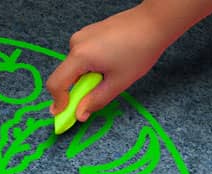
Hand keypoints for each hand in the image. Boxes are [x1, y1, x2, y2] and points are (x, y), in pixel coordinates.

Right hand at [46, 4, 164, 121]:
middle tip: (94, 96)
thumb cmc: (140, 49)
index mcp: (80, 56)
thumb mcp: (118, 83)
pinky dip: (88, 68)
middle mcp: (76, 44)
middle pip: (64, 76)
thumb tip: (79, 115)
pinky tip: (108, 65)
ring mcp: (81, 36)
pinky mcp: (88, 34)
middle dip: (76, 91)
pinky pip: (80, 58)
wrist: (155, 21)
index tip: (65, 114)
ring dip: (84, 79)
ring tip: (107, 75)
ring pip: (73, 68)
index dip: (58, 102)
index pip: (56, 84)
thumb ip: (95, 101)